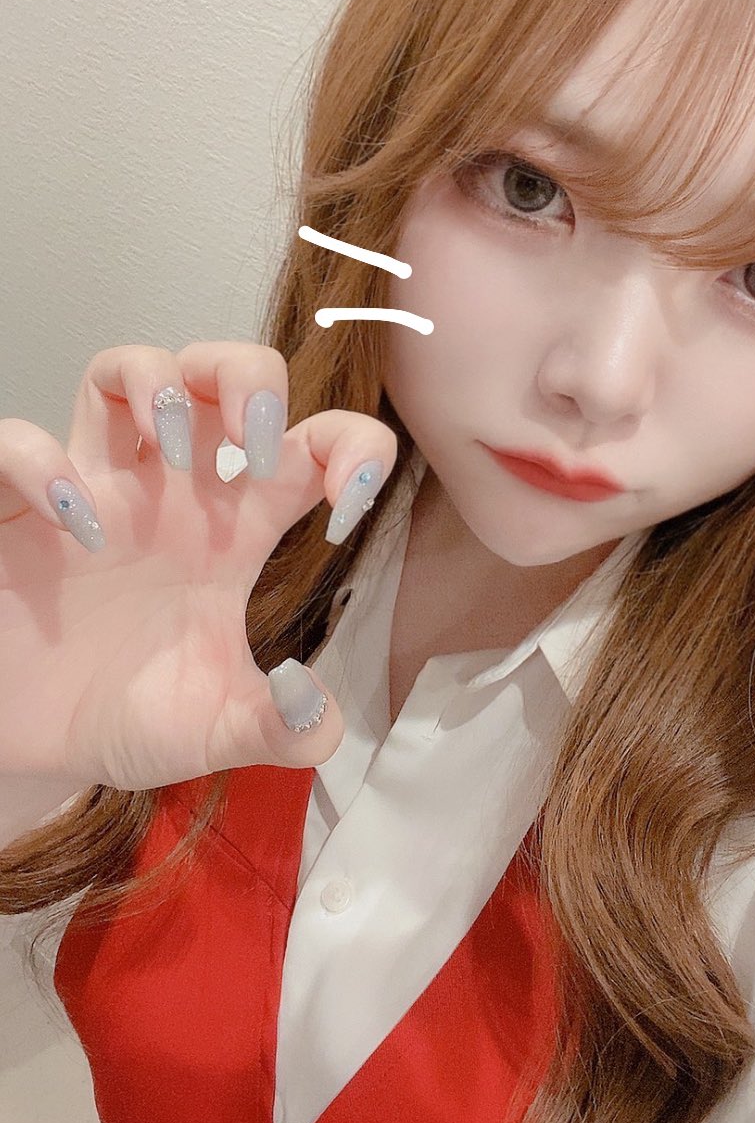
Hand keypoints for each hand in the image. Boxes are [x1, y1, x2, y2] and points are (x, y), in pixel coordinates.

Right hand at [0, 342, 397, 793]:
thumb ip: (282, 727)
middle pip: (223, 370)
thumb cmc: (120, 716)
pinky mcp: (16, 509)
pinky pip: (16, 441)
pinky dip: (43, 464)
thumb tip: (321, 713)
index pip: (314, 443)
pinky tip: (73, 524)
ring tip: (169, 451)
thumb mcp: (215, 731)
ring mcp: (94, 490)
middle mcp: (171, 493)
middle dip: (251, 376)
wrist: (29, 752)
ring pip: (125, 369)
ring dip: (156, 383)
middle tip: (255, 448)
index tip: (346, 508)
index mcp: (234, 529)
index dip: (353, 449)